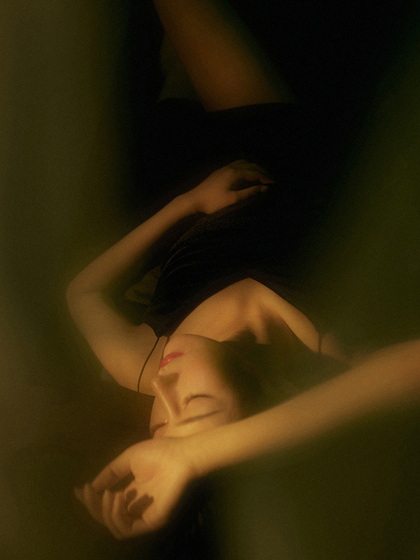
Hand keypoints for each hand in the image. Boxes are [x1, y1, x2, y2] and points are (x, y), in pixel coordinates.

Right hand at [75, 438, 195, 538]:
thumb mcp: (127, 459)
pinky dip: (117, 517)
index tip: (78, 490)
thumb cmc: (159, 452)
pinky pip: (127, 530)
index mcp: (133, 493)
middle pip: (107, 517)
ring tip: (110, 494)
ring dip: (105, 512)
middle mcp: (137, 507)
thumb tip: (92, 486)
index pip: (107, 504)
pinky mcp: (152, 521)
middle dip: (93, 506)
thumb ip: (111, 473)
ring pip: (115, 528)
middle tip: (88, 492)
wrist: (180, 454)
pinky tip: (119, 498)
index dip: (91, 500)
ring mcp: (145, 515)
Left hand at [187, 160, 273, 214]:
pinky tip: (246, 173)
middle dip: (262, 171)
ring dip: (254, 167)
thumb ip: (250, 193)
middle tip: (270, 179)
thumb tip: (265, 189)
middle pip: (250, 165)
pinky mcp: (219, 172)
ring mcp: (224, 168)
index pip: (255, 172)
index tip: (274, 183)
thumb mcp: (233, 200)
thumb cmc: (213, 202)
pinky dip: (246, 167)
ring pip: (243, 163)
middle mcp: (230, 168)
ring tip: (261, 175)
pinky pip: (236, 165)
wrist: (193, 200)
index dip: (265, 177)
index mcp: (235, 173)